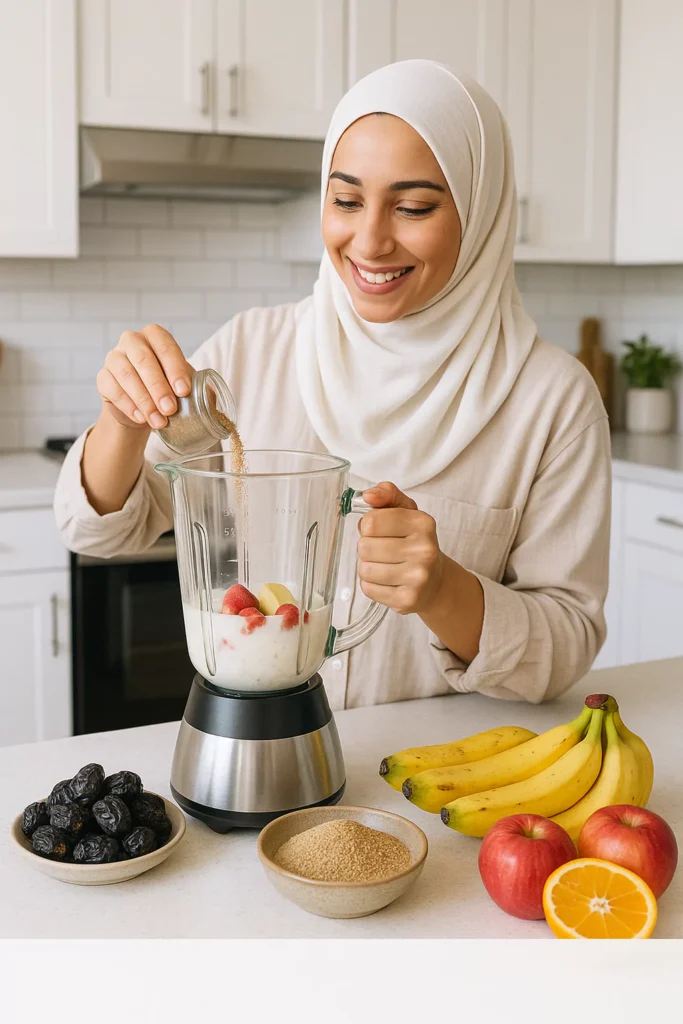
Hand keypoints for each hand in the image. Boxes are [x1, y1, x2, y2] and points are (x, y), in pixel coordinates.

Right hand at [96, 324, 193, 429]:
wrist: (144, 406)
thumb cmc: (168, 388)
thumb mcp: (186, 383)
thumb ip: (200, 386)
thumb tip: (212, 394)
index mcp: (155, 335)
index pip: (165, 347)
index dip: (175, 369)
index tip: (184, 391)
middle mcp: (132, 340)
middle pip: (143, 360)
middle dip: (158, 387)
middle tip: (170, 409)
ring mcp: (114, 357)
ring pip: (126, 375)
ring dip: (144, 400)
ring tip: (159, 421)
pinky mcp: (103, 377)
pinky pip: (112, 389)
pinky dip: (128, 406)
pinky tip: (141, 418)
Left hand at [356, 481, 445, 614]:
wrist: (437, 581)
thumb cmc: (415, 542)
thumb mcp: (406, 512)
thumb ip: (387, 494)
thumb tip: (368, 495)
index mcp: (423, 523)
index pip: (371, 522)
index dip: (368, 526)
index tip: (379, 530)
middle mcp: (424, 550)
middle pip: (365, 547)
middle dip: (367, 547)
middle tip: (383, 550)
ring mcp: (417, 577)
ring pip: (365, 569)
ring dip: (368, 567)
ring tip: (384, 565)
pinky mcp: (407, 599)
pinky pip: (368, 589)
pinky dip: (372, 584)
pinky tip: (387, 581)